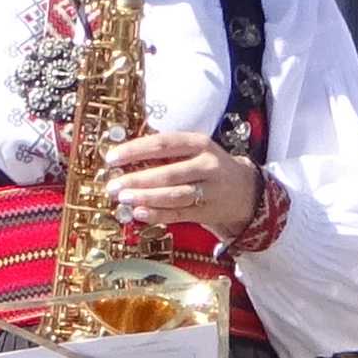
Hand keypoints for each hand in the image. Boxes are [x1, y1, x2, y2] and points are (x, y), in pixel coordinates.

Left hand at [105, 126, 260, 237]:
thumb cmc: (207, 166)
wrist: (245, 190)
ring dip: (146, 197)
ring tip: (123, 199)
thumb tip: (124, 160)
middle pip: (168, 172)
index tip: (112, 158)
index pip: (163, 144)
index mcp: (199, 143)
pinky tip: (140, 213)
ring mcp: (209, 190)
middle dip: (137, 180)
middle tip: (113, 185)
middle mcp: (207, 165)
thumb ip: (164, 154)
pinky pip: (179, 214)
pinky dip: (158, 214)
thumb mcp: (193, 151)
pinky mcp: (207, 211)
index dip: (135, 151)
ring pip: (174, 195)